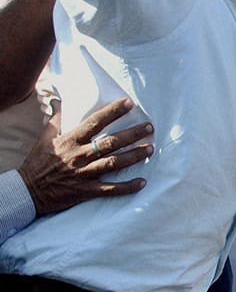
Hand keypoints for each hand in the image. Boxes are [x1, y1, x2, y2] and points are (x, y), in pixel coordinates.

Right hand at [17, 97, 152, 215]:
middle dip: (132, 134)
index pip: (95, 122)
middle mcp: (79, 155)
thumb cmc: (39, 161)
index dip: (113, 112)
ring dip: (134, 156)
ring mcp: (84, 174)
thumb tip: (59, 100)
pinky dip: (127, 186)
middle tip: (149, 128)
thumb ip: (57, 118)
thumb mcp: (46, 137)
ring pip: (114, 163)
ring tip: (150, 149)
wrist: (28, 190)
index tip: (129, 103)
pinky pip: (111, 189)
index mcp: (70, 140)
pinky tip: (142, 182)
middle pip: (110, 142)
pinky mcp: (86, 190)